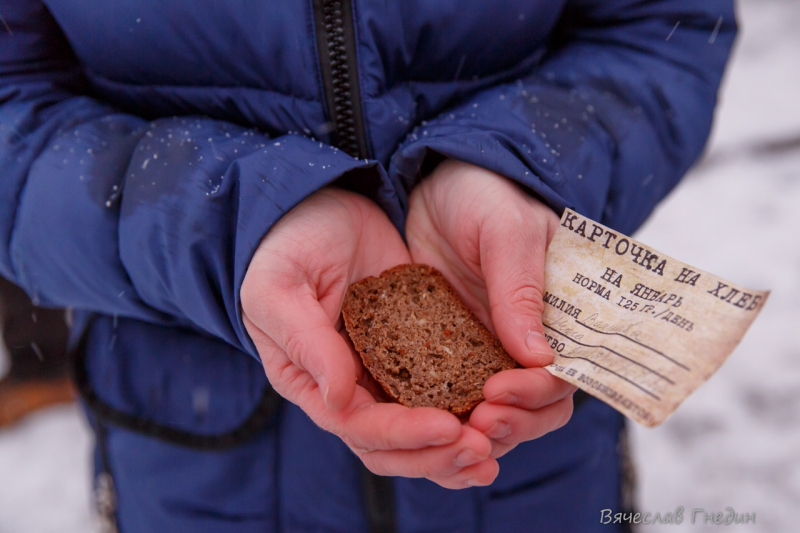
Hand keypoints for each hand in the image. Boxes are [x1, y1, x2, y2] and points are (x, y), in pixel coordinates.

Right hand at [241, 188, 497, 487]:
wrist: (321, 205)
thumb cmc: (288, 246)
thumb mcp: (280, 288)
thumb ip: (306, 343)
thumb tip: (338, 400)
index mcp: (312, 382)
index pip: (360, 427)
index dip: (404, 435)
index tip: (449, 428)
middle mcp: (350, 387)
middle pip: (395, 445)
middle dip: (438, 455)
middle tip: (484, 449)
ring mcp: (385, 370)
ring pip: (422, 426)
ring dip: (457, 444)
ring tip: (497, 445)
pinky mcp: (417, 346)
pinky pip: (444, 387)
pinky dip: (469, 405)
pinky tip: (503, 407)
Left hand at [406, 160, 575, 457]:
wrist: (436, 186)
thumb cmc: (485, 195)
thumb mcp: (507, 231)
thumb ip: (521, 288)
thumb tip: (539, 358)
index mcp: (561, 314)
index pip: (565, 373)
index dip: (537, 393)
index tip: (498, 392)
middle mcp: (531, 341)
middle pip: (538, 407)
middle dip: (513, 423)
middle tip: (476, 421)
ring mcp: (490, 351)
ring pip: (500, 413)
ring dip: (482, 431)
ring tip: (452, 430)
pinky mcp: (450, 354)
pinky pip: (454, 397)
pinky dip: (447, 418)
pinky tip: (425, 423)